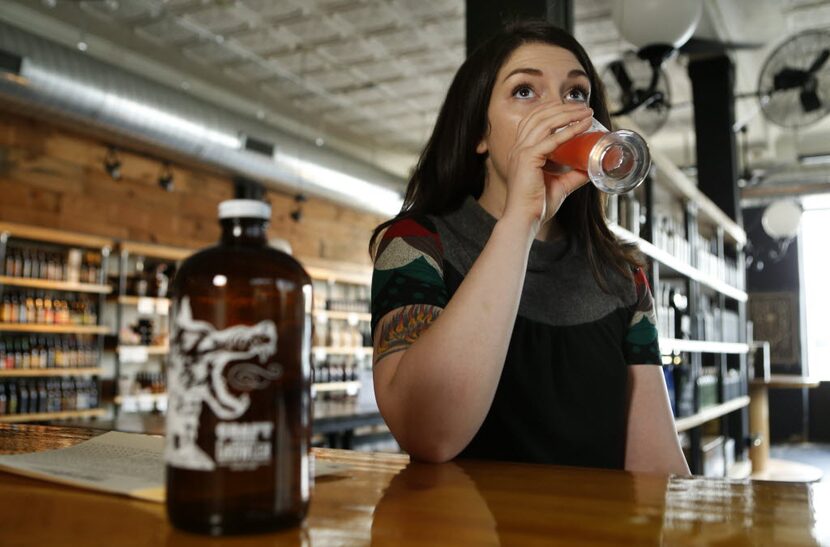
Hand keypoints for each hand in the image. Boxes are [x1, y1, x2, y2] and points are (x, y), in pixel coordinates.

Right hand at [502, 103, 592, 231]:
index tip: (575, 109)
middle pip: (540, 115)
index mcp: (521, 151)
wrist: (525, 219)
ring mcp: (521, 151)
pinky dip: (569, 130)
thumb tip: (592, 167)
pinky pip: (552, 139)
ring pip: (545, 122)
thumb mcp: (560, 185)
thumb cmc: (537, 205)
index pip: (535, 120)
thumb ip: (574, 175)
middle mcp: (518, 147)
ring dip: (568, 114)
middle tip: (584, 108)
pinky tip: (583, 126)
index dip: (554, 110)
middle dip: (564, 107)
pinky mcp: (528, 158)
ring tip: (586, 112)